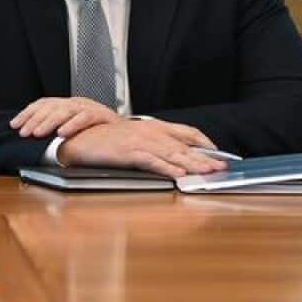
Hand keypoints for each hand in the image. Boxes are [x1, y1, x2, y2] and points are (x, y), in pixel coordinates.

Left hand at [9, 96, 120, 137]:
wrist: (127, 132)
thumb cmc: (98, 132)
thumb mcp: (74, 128)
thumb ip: (57, 129)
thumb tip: (33, 137)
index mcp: (67, 104)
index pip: (43, 103)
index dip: (27, 113)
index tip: (14, 125)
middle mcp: (76, 102)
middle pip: (51, 107)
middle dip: (34, 119)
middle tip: (24, 132)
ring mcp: (88, 107)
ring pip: (65, 110)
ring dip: (49, 122)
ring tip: (37, 133)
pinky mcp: (100, 115)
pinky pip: (84, 118)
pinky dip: (72, 125)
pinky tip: (62, 133)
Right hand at [56, 119, 226, 177]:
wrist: (80, 138)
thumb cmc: (105, 139)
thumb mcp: (134, 137)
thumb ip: (154, 143)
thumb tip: (175, 156)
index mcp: (153, 127)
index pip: (186, 132)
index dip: (204, 142)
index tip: (217, 152)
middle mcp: (150, 132)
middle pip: (183, 146)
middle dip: (205, 157)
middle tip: (221, 167)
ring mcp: (140, 141)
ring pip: (172, 153)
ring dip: (192, 164)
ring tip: (208, 172)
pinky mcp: (129, 152)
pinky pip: (152, 161)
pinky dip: (166, 168)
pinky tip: (178, 175)